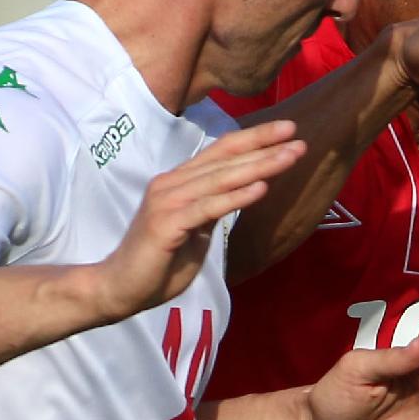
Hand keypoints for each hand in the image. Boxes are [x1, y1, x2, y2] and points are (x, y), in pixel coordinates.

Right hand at [81, 120, 305, 321]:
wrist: (121, 287)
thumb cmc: (159, 263)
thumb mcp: (195, 231)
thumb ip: (212, 210)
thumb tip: (237, 196)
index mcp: (180, 182)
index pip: (221, 152)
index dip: (253, 139)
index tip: (287, 131)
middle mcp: (172, 183)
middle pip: (224, 158)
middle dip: (263, 146)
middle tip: (297, 136)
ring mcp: (168, 201)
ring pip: (221, 178)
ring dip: (258, 166)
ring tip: (289, 156)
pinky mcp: (167, 223)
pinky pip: (208, 207)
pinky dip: (236, 196)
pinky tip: (261, 188)